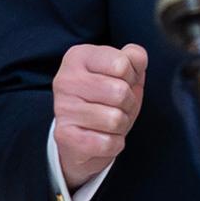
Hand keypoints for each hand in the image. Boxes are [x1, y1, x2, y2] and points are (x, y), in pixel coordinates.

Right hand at [52, 42, 148, 189]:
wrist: (82, 136)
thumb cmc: (107, 99)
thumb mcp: (124, 74)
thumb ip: (133, 59)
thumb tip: (137, 57)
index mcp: (79, 57)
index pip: (122, 64)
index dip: (131, 77)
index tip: (120, 82)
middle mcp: (65, 80)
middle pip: (120, 92)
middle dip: (128, 104)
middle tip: (117, 106)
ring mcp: (62, 108)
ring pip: (115, 119)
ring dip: (121, 125)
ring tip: (108, 122)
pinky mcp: (64, 136)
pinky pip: (108, 143)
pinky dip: (113, 143)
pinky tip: (101, 137)